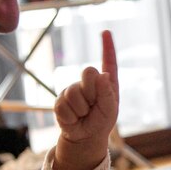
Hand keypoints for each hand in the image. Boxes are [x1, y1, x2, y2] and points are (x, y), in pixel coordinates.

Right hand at [53, 30, 118, 169]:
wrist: (85, 137)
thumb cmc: (100, 121)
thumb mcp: (110, 110)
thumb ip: (107, 93)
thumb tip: (102, 74)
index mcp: (105, 82)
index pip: (108, 61)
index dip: (107, 47)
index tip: (106, 32)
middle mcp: (89, 82)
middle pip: (88, 72)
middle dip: (92, 91)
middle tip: (93, 106)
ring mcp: (73, 89)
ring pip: (74, 92)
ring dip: (81, 108)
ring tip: (83, 115)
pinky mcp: (60, 101)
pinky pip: (64, 105)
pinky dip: (71, 117)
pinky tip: (74, 119)